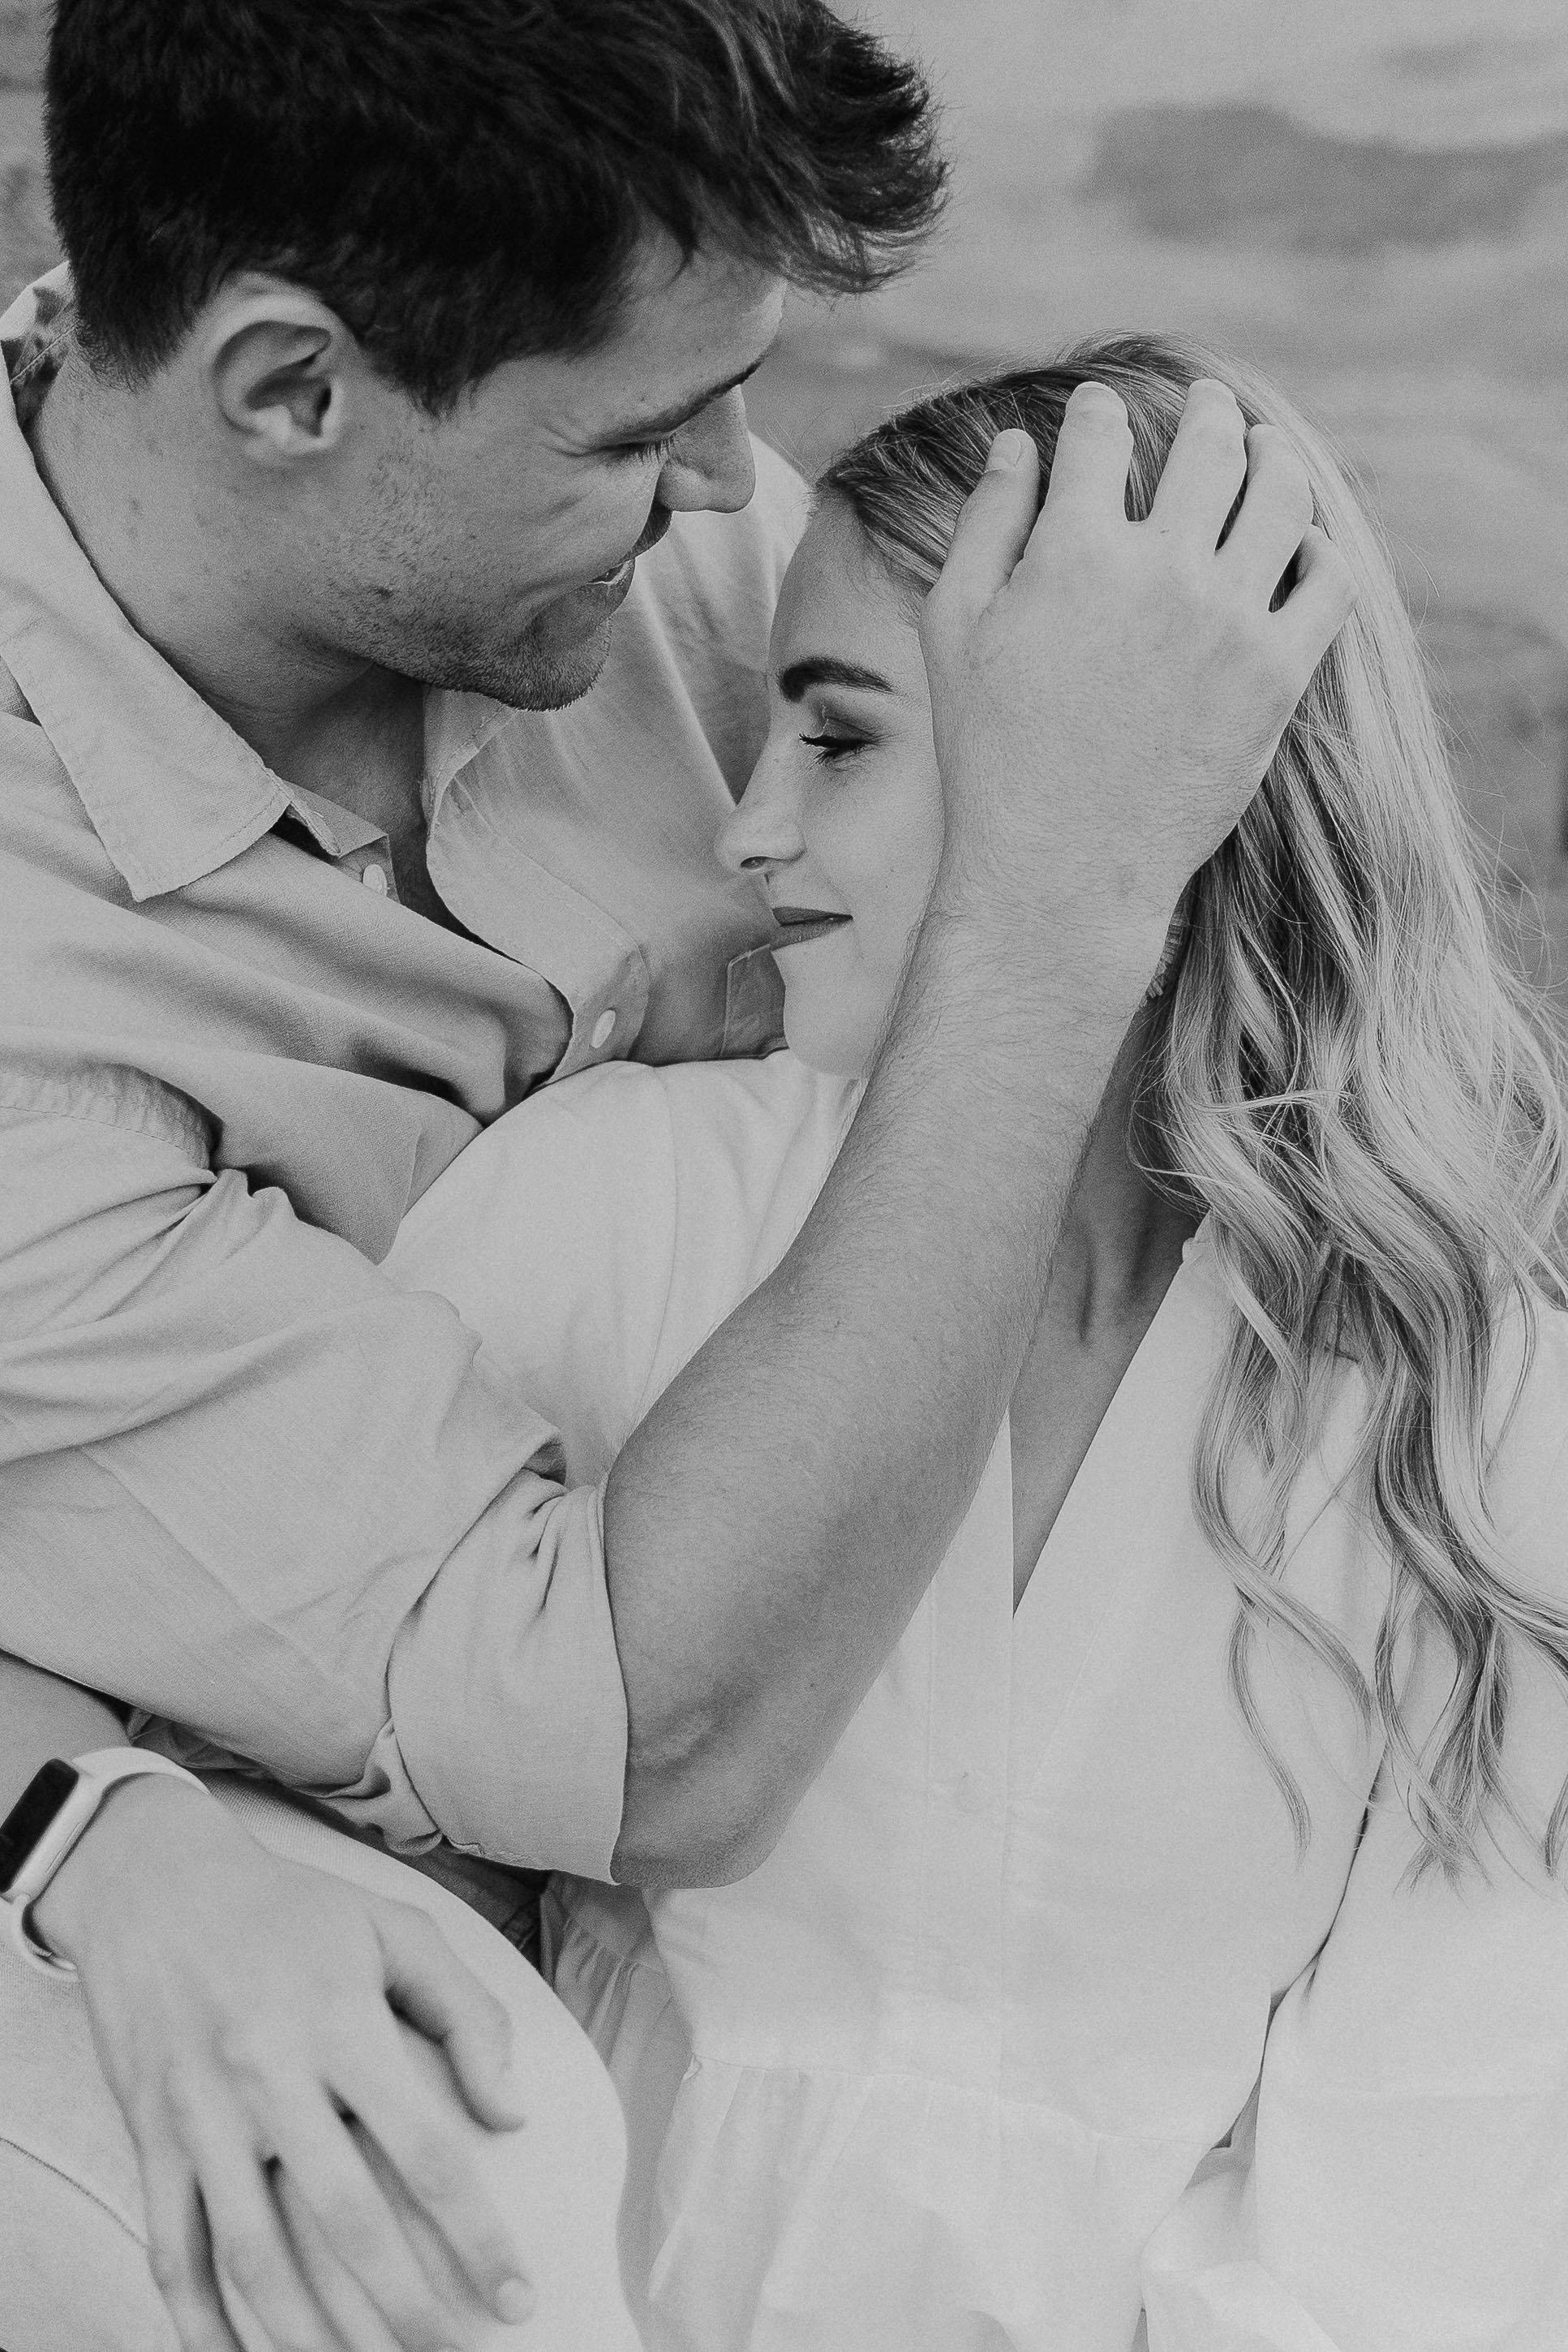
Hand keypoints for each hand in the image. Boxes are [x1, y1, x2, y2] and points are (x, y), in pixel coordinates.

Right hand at [34, 1774, 533, 2351]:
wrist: (156, 1884)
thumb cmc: (293, 1911)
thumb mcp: (394, 1929)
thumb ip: (466, 2015)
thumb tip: (513, 2114)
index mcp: (343, 2024)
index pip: (428, 2151)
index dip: (479, 2236)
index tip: (518, 2297)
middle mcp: (272, 2075)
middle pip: (347, 2222)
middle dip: (408, 2310)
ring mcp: (203, 2113)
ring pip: (255, 2255)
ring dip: (311, 2337)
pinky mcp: (152, 2135)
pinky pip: (171, 2250)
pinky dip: (199, 2322)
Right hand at [920, 379, 1355, 969]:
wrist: (1061, 867)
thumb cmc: (991, 754)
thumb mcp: (956, 630)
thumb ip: (985, 523)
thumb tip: (1016, 441)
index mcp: (1072, 549)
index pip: (1100, 432)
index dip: (1097, 411)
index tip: (1100, 411)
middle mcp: (1160, 570)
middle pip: (1208, 444)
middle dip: (1207, 410)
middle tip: (1209, 405)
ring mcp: (1228, 620)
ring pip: (1281, 494)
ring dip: (1274, 457)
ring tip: (1266, 453)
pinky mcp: (1276, 674)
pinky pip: (1327, 581)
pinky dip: (1318, 548)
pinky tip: (1300, 546)